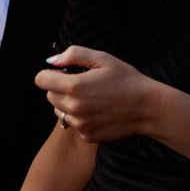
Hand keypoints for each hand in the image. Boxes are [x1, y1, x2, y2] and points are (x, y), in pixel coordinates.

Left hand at [35, 46, 162, 142]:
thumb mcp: (102, 58)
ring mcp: (80, 124)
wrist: (149, 108)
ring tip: (91, 98)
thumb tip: (52, 61)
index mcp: (74, 86)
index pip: (41, 80)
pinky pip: (74, 124)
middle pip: (49, 96)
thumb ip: (73, 54)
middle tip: (82, 85)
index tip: (63, 73)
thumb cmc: (127, 80)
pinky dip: (81, 118)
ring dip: (68, 104)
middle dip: (59, 88)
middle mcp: (73, 107)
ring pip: (59, 111)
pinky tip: (98, 111)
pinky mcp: (87, 136)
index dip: (50, 74)